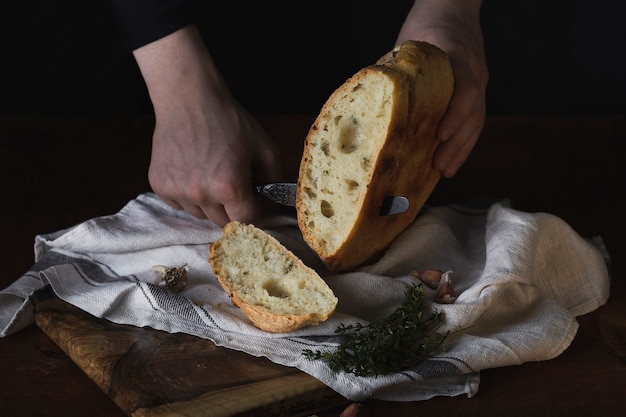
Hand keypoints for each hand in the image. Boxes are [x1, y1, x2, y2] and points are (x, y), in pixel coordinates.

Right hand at [133, 26, 280, 225]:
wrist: (188, 99)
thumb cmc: (228, 120)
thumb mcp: (265, 147)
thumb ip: (274, 179)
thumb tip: (270, 204)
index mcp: (228, 187)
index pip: (247, 219)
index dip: (254, 208)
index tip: (253, 196)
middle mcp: (200, 194)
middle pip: (223, 220)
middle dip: (232, 206)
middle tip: (231, 180)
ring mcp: (177, 191)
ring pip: (200, 214)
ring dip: (209, 201)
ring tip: (210, 172)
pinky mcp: (159, 185)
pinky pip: (180, 204)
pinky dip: (188, 194)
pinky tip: (192, 170)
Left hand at [396, 0, 487, 177]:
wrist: (452, 10)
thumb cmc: (425, 28)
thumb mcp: (407, 43)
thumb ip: (395, 71)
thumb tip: (368, 105)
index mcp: (457, 57)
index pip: (466, 87)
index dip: (455, 114)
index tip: (440, 134)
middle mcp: (474, 72)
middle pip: (474, 113)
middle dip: (457, 143)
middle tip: (439, 166)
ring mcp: (479, 83)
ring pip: (476, 121)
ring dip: (461, 149)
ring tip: (445, 171)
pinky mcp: (475, 93)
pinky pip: (473, 121)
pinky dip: (462, 143)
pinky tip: (450, 161)